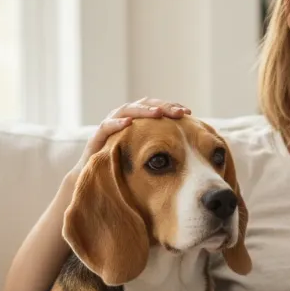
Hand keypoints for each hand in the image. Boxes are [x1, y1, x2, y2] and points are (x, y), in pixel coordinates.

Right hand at [71, 98, 190, 176]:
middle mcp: (124, 120)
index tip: (188, 112)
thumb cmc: (127, 171)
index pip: (156, 108)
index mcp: (138, 123)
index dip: (171, 107)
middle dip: (162, 107)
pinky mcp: (96, 139)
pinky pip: (106, 127)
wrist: (98, 185)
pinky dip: (116, 123)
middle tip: (179, 112)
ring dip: (142, 111)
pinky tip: (128, 123)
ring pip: (126, 111)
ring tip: (157, 113)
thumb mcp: (148, 158)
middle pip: (144, 105)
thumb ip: (165, 150)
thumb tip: (192, 151)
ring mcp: (110, 127)